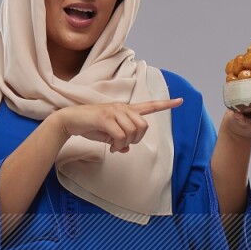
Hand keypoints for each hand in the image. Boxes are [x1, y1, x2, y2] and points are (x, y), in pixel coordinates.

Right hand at [57, 97, 183, 153]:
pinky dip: (117, 146)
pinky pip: (120, 137)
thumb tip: (126, 149)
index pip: (149, 106)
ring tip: (114, 145)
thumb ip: (119, 140)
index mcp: (125, 110)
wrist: (70, 121)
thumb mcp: (107, 135)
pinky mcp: (106, 119)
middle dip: (136, 139)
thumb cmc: (89, 126)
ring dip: (124, 144)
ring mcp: (114, 112)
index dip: (165, 104)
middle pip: (143, 126)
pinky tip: (110, 147)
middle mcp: (122, 108)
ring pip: (133, 132)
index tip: (180, 101)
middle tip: (122, 144)